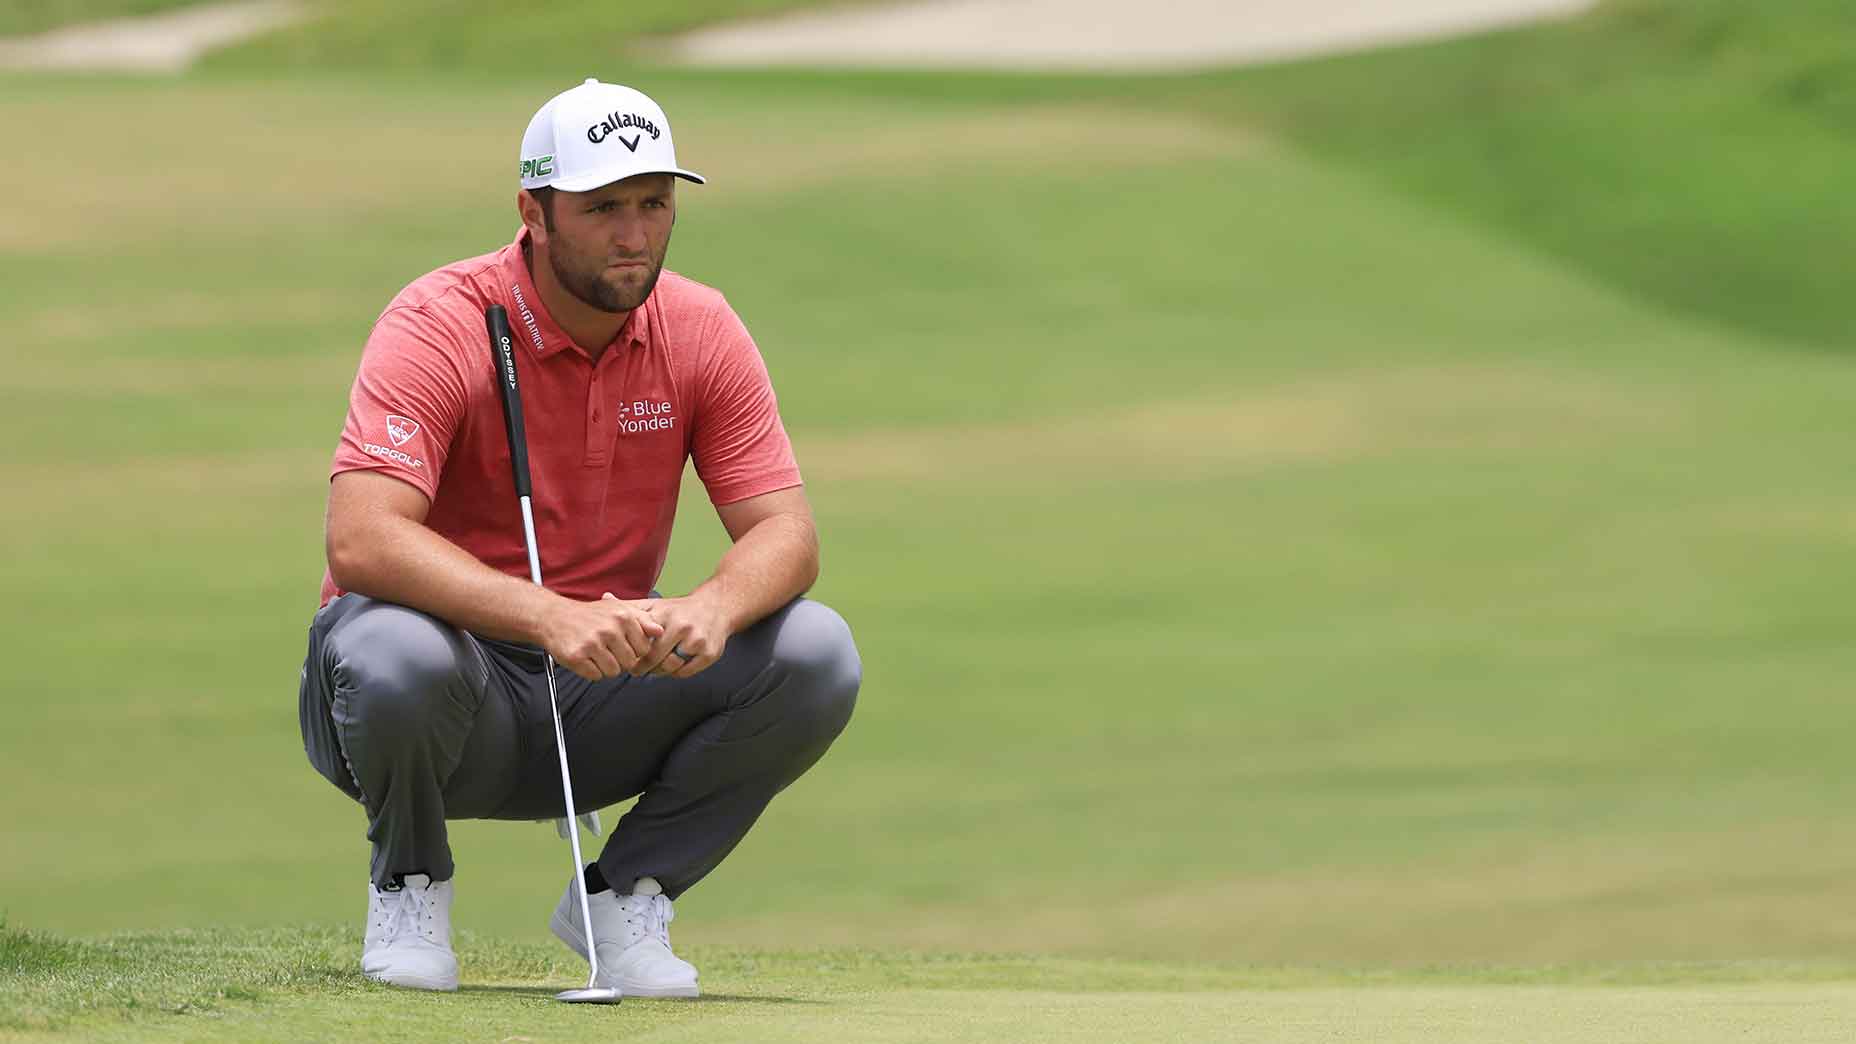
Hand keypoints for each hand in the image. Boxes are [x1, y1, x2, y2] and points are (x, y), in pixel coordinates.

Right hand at [537, 594, 664, 680]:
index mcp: (623, 617)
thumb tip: (660, 631)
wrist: (554, 616)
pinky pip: (595, 676)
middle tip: (606, 648)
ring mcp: (592, 644)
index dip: (634, 650)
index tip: (623, 644)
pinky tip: (585, 657)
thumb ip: (643, 620)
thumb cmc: (589, 615)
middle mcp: (609, 629)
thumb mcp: (619, 610)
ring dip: (605, 667)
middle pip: (630, 663)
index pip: (644, 649)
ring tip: (596, 652)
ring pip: (614, 672)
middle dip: (620, 660)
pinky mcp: (576, 657)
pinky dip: (591, 671)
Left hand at [635, 594, 731, 677]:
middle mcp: (681, 627)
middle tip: (637, 669)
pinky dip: (677, 672)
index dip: (631, 653)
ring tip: (656, 666)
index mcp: (665, 615)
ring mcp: (697, 641)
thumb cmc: (680, 610)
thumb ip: (630, 606)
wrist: (716, 607)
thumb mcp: (656, 605)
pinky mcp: (709, 653)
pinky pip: (685, 672)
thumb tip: (605, 597)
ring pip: (670, 667)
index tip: (627, 658)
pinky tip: (674, 664)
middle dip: (644, 666)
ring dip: (660, 670)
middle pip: (654, 658)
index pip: (640, 641)